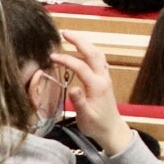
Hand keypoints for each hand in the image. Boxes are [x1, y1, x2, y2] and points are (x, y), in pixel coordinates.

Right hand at [53, 32, 130, 155]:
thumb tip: (73, 88)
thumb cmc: (97, 125)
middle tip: (64, 33)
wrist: (112, 130)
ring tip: (71, 37)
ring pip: (97, 55)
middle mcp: (103, 78)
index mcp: (97, 86)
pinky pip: (98, 60)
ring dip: (85, 44)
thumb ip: (79, 102)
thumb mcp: (86, 116)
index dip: (66, 60)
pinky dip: (89, 51)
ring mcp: (105, 77)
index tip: (52, 56)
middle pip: (93, 53)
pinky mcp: (104, 79)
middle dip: (79, 41)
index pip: (81, 67)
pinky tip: (81, 50)